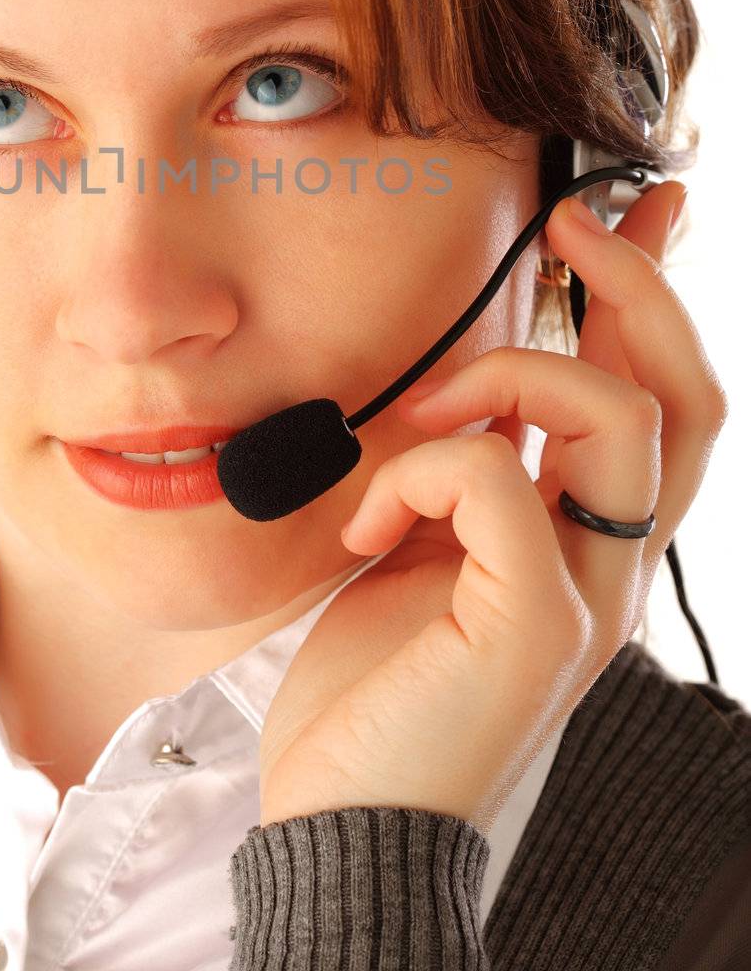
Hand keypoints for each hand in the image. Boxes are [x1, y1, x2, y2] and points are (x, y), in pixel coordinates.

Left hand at [258, 180, 727, 833]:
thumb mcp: (433, 546)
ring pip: (618, 415)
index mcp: (591, 545)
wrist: (345, 817)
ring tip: (419, 415)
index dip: (658, 298)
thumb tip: (477, 388)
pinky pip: (497, 479)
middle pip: (684, 395)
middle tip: (571, 229)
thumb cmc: (382, 683)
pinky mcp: (534, 626)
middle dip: (634, 286)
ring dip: (506, 373)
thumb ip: (476, 471)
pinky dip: (418, 470)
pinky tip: (368, 526)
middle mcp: (613, 568)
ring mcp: (587, 600)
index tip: (630, 213)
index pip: (664, 401)